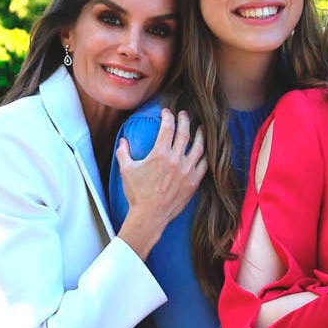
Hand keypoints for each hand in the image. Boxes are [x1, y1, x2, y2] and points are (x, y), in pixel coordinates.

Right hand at [115, 109, 205, 257]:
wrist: (150, 216)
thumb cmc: (137, 193)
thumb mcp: (126, 170)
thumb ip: (123, 152)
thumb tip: (123, 140)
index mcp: (160, 154)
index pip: (167, 128)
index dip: (168, 117)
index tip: (167, 112)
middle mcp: (176, 160)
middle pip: (185, 133)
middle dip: (185, 120)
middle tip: (184, 114)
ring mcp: (187, 171)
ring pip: (199, 147)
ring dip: (200, 135)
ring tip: (200, 128)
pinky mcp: (194, 182)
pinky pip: (204, 165)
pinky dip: (204, 156)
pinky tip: (204, 151)